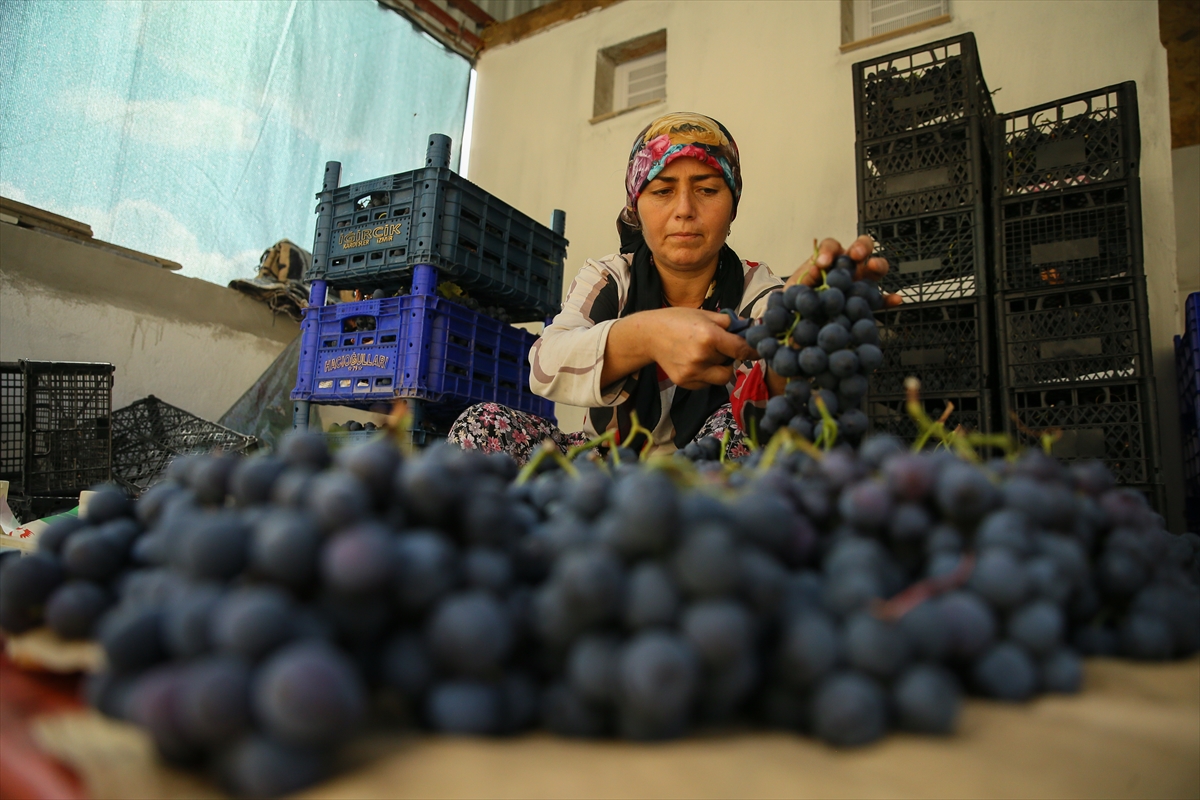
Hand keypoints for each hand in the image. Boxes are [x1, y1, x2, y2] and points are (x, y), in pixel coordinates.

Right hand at [603, 307, 757, 389]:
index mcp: (709, 336)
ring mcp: (693, 372)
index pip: (741, 349)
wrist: (648, 335)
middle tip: (717, 345)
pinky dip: (707, 375)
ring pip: (722, 377)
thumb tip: (749, 328)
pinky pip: (707, 383)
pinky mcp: (686, 382)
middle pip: (732, 363)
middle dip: (729, 355)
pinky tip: (695, 362)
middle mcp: (702, 357)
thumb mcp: (703, 313)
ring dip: (720, 368)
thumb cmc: (677, 320)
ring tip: (707, 355)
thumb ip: (727, 322)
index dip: (753, 350)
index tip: (760, 351)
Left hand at [784, 235, 901, 307]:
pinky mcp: (866, 302)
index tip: (823, 262)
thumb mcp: (795, 290)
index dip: (829, 250)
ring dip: (877, 264)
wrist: (798, 320)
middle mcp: (847, 267)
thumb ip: (802, 282)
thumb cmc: (797, 299)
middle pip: (861, 247)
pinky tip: (895, 300)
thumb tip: (812, 272)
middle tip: (855, 254)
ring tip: (874, 267)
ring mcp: (860, 282)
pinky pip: (881, 299)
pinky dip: (889, 298)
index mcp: (828, 260)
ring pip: (876, 267)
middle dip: (860, 247)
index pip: (831, 246)